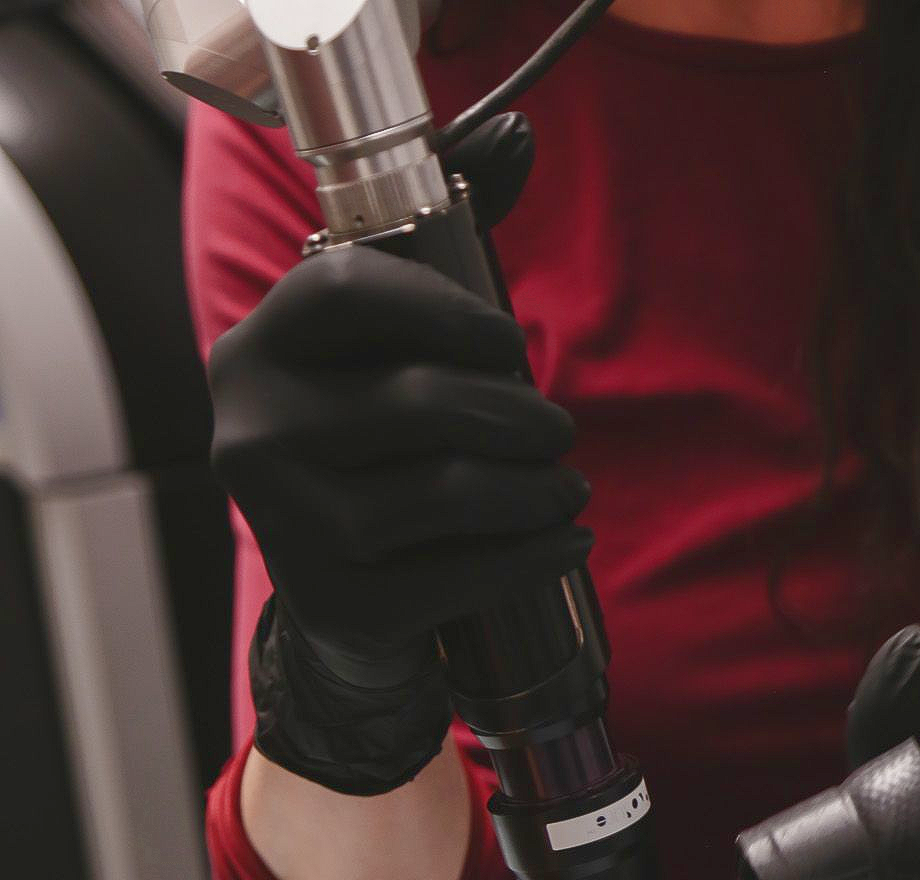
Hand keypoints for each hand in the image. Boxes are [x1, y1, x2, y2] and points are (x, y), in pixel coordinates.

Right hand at [210, 114, 591, 791]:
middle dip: (516, 414)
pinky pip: (461, 573)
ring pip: (445, 492)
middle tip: (561, 431)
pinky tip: (570, 541)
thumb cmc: (367, 459)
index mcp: (257, 352)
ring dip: (534, 490)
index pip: (350, 294)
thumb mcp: (370, 368)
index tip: (509, 344)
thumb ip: (425, 279)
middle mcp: (254, 434)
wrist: (332, 599)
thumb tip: (518, 145)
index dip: (447, 311)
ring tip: (570, 485)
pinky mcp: (339, 600)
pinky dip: (533, 555)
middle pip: (418, 402)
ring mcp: (289, 526)